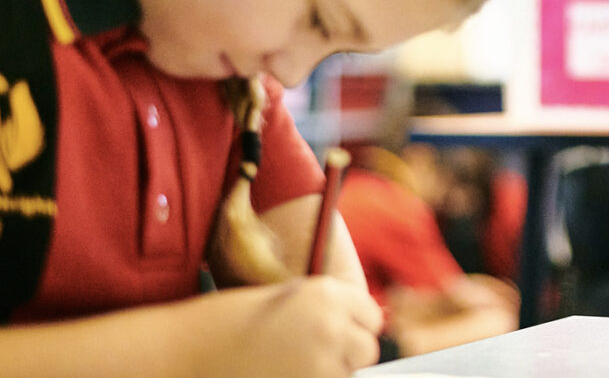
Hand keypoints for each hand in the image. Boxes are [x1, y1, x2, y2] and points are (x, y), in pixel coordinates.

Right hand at [189, 276, 382, 376]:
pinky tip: (283, 375)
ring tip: (290, 365)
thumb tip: (354, 323)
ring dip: (329, 372)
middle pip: (366, 349)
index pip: (372, 315)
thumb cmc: (222, 322)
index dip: (354, 324)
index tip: (336, 331)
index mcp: (326, 294)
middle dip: (346, 352)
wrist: (181, 351)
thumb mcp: (280, 298)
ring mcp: (320, 364)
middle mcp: (331, 326)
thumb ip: (321, 308)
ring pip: (347, 375)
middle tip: (311, 354)